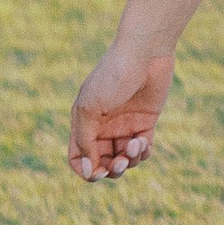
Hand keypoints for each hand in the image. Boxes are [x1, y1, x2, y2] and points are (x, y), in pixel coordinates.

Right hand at [69, 39, 175, 180]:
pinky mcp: (145, 122)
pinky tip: (144, 142)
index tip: (97, 172)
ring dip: (129, 160)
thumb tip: (88, 169)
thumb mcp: (89, 108)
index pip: (78, 157)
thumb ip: (85, 139)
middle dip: (111, 169)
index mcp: (84, 123)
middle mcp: (103, 127)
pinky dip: (143, 153)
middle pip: (103, 162)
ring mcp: (124, 125)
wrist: (144, 52)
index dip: (85, 169)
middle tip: (120, 162)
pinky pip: (142, 150)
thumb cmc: (112, 76)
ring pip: (124, 159)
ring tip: (136, 144)